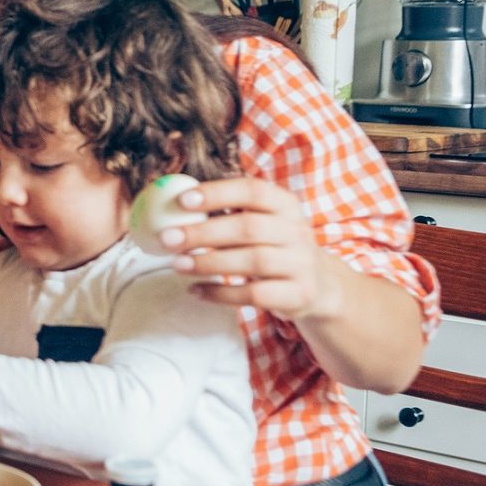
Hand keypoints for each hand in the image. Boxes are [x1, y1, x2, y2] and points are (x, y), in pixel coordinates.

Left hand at [161, 176, 340, 321]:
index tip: (182, 201)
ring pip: (253, 261)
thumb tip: (172, 205)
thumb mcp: (264, 222)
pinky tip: (196, 290)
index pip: (253, 191)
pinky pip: (255, 294)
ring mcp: (301, 264)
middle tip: (167, 238)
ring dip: (209, 263)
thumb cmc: (274, 247)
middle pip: (248, 228)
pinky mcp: (299, 294)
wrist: (319, 286)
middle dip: (203, 233)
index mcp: (285, 205)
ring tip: (177, 264)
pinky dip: (222, 294)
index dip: (218, 193)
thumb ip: (230, 212)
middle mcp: (298, 231)